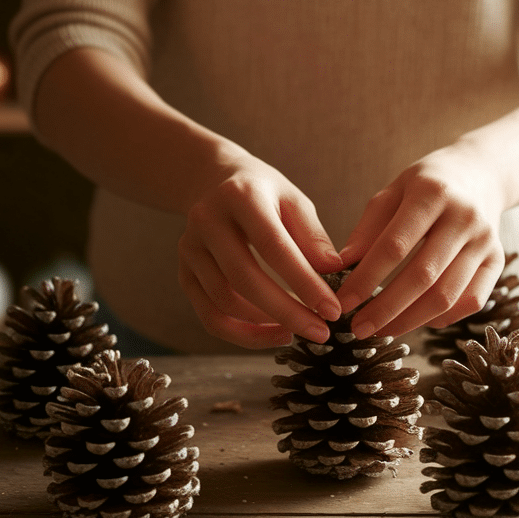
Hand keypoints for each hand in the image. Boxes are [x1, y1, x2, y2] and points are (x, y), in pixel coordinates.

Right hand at [177, 156, 343, 347]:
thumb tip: (334, 270)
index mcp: (241, 196)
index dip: (305, 283)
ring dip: (265, 326)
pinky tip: (272, 334)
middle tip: (321, 332)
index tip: (333, 310)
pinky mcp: (184, 272)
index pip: (274, 247)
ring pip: (224, 302)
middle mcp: (208, 221)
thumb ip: (313, 236)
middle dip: (287, 312)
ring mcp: (190, 248)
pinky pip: (210, 316)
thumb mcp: (294, 201)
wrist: (216, 183)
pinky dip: (242, 334)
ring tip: (299, 330)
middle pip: (245, 279)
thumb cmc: (265, 195)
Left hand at [335, 144, 506, 338]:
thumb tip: (341, 268)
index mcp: (432, 194)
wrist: (481, 173)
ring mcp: (485, 241)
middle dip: (386, 309)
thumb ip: (368, 230)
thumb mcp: (392, 192)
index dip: (366, 279)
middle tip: (358, 328)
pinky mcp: (498, 261)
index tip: (342, 302)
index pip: (394, 246)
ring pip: (446, 295)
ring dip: (410, 320)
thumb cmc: (427, 185)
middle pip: (422, 276)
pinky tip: (416, 320)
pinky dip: (442, 318)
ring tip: (382, 330)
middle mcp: (464, 218)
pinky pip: (471, 301)